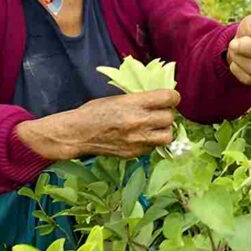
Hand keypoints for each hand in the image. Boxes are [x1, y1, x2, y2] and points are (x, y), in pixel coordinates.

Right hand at [16, 89, 179, 159]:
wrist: (78, 133)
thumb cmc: (95, 111)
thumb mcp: (118, 98)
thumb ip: (140, 99)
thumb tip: (160, 99)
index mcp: (134, 103)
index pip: (168, 98)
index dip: (173, 97)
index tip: (170, 98)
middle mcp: (139, 121)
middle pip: (170, 117)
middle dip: (167, 114)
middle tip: (159, 113)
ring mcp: (138, 139)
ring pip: (167, 135)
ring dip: (164, 130)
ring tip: (155, 127)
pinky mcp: (135, 153)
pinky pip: (153, 147)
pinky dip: (152, 142)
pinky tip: (142, 137)